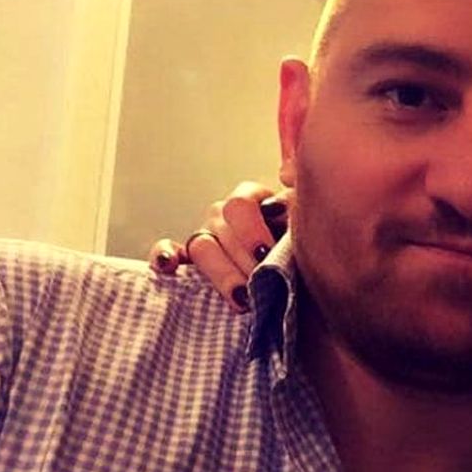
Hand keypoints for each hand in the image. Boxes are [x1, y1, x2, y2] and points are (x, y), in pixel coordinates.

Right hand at [148, 181, 291, 312]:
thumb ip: (298, 199)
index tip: (267, 256)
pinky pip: (165, 253)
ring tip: (243, 296)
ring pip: (200, 245)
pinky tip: (170, 266)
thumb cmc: (304, 254)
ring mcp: (205, 238)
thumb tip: (284, 175)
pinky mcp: (187, 263)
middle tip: (262, 282)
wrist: (304, 292)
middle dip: (243, 258)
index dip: (252, 232)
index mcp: (252, 202)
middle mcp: (224, 217)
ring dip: (222, 272)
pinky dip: (164, 256)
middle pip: (220, 228)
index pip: (240, 204)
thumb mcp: (307, 224)